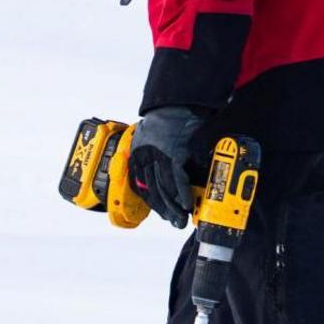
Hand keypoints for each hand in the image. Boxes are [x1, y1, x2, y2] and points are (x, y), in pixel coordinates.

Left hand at [127, 107, 211, 226]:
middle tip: (172, 221)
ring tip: (180, 219)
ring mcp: (160, 156)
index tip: (159, 211)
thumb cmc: (167, 119)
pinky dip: (183, 194)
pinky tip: (186, 203)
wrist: (177, 102)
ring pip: (164, 188)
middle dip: (163, 209)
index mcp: (137, 153)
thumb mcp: (149, 135)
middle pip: (153, 189)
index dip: (150, 200)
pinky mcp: (175, 154)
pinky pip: (178, 180)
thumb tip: (161, 171)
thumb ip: (151, 153)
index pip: (139, 183)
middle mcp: (145, 157)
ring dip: (173, 206)